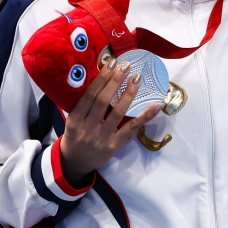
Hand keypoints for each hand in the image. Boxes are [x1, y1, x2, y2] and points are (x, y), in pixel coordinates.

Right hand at [58, 60, 161, 183]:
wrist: (74, 164)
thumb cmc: (75, 136)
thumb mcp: (73, 121)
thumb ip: (84, 105)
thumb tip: (103, 79)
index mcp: (74, 119)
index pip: (89, 96)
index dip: (101, 79)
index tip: (112, 63)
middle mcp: (87, 127)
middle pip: (102, 101)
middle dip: (115, 81)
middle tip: (126, 66)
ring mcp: (101, 136)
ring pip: (118, 113)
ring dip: (129, 94)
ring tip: (137, 78)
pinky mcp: (114, 145)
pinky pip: (131, 128)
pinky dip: (144, 116)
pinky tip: (155, 105)